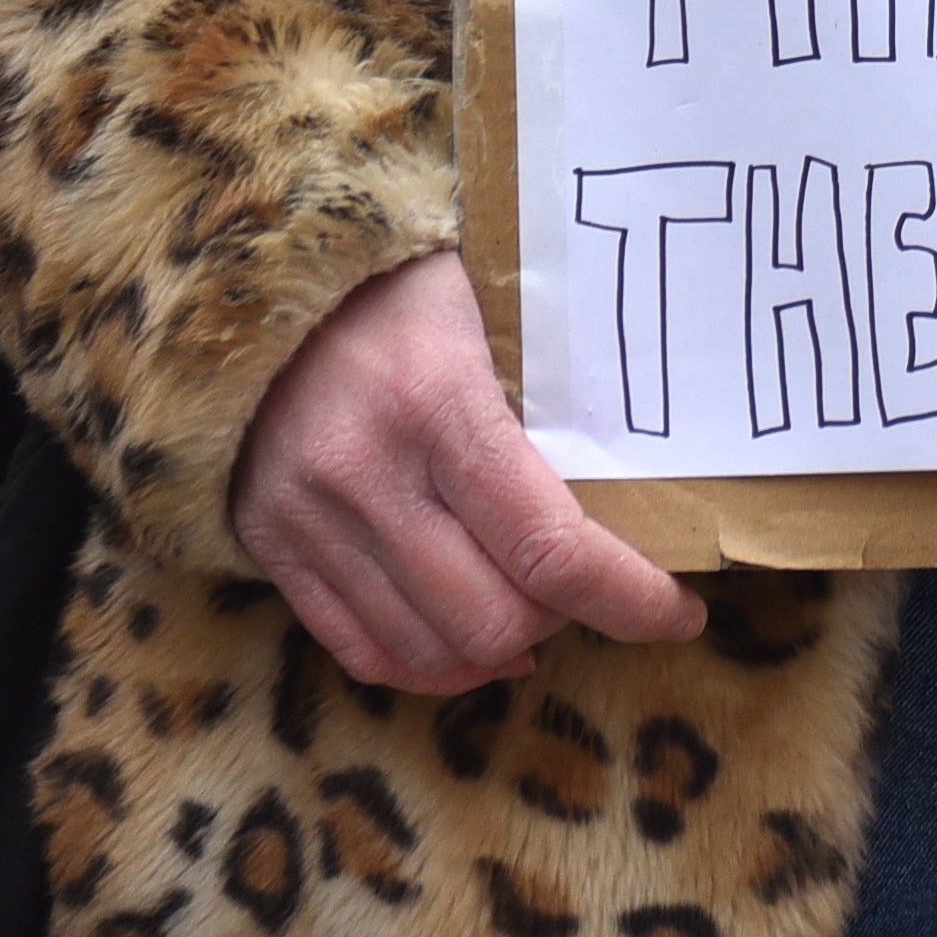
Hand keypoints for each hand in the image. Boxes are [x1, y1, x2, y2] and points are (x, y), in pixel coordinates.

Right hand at [231, 250, 702, 693]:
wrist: (256, 272)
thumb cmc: (402, 281)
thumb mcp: (492, 309)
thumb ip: (550, 396)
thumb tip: (638, 483)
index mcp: (436, 401)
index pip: (548, 547)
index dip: (629, 598)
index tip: (679, 611)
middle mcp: (365, 471)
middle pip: (492, 619)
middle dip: (565, 622)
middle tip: (596, 592)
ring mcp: (308, 518)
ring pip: (428, 651)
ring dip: (501, 650)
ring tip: (536, 613)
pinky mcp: (270, 545)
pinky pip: (362, 651)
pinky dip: (430, 665)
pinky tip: (470, 639)